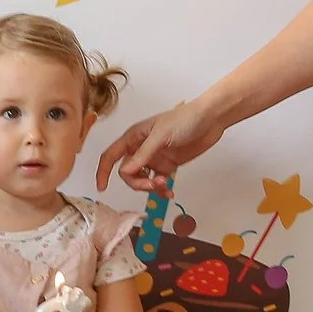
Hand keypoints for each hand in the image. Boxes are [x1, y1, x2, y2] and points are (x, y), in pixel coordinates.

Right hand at [96, 98, 219, 191]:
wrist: (210, 120)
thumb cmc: (185, 119)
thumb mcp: (160, 136)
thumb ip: (143, 155)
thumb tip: (124, 172)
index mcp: (134, 137)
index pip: (111, 155)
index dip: (103, 171)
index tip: (102, 187)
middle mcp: (141, 148)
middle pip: (127, 173)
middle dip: (137, 182)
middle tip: (152, 185)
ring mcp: (154, 158)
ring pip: (142, 180)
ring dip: (150, 187)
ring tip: (164, 185)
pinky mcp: (167, 165)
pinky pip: (158, 182)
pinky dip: (161, 190)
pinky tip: (169, 193)